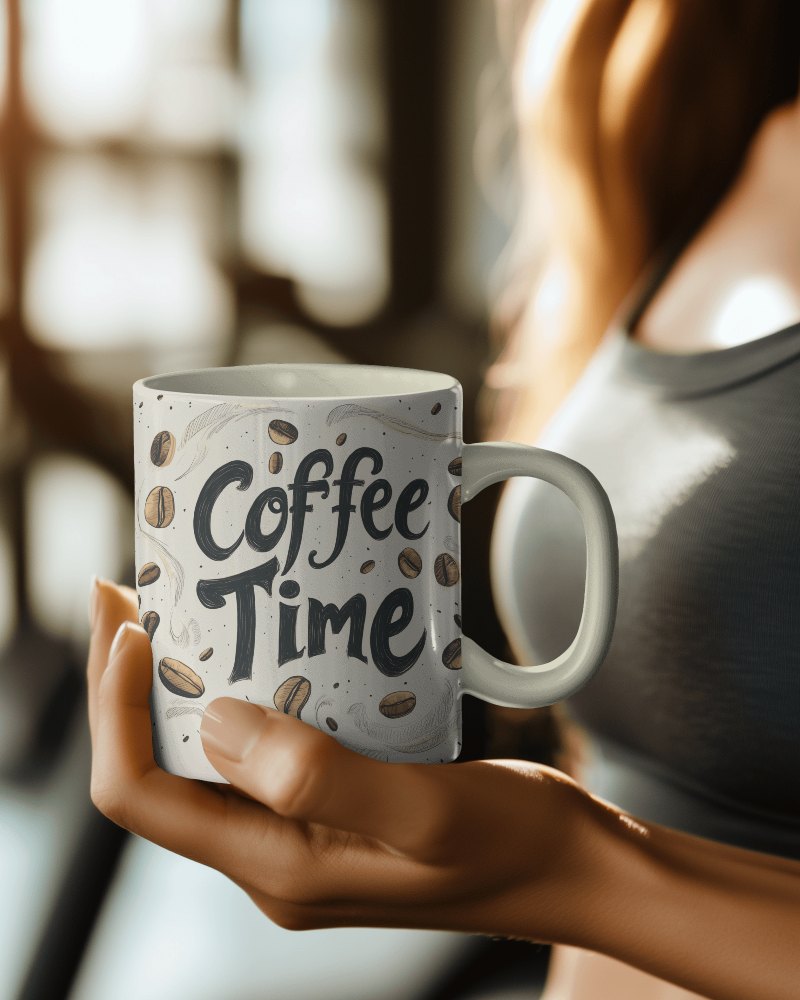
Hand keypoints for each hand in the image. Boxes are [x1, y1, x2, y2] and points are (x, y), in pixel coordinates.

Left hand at [87, 579, 593, 938]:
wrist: (570, 868)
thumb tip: (216, 721)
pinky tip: (263, 643)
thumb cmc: (513, 842)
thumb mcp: (426, 812)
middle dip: (130, 682)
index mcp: (277, 868)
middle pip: (158, 768)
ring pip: (204, 754)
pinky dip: (241, 690)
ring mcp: (297, 833)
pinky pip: (257, 747)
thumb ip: (318, 778)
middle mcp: (272, 856)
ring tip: (187, 607)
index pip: (140, 794)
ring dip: (181, 682)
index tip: (130, 626)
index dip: (114, 709)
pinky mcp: (328, 805)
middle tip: (136, 592)